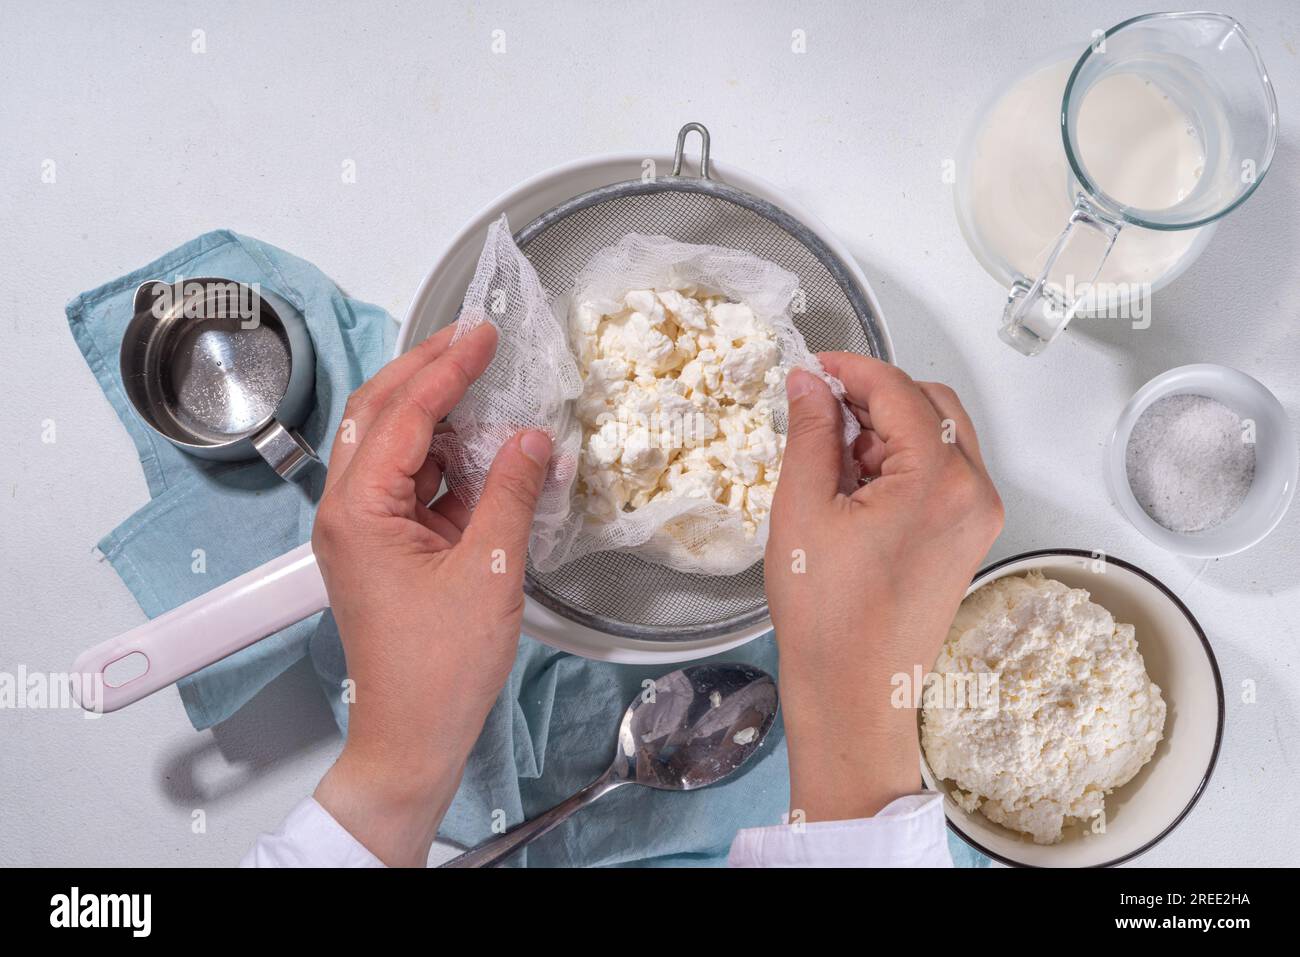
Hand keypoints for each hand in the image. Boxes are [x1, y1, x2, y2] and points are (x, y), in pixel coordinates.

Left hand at [310, 322, 552, 865]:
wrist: (411, 737)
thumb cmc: (438, 670)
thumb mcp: (488, 571)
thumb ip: (509, 493)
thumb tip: (531, 439)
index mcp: (359, 511)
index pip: (403, 413)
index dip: (448, 367)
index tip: (483, 333)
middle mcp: (348, 512)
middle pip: (378, 413)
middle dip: (427, 370)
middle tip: (474, 337)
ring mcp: (362, 530)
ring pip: (392, 445)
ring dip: (437, 412)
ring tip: (486, 383)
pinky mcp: (384, 548)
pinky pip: (411, 483)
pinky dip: (446, 459)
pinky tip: (485, 448)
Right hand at [767, 354, 1002, 822]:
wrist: (854, 693)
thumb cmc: (828, 617)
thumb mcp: (803, 510)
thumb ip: (810, 433)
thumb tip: (810, 383)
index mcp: (938, 481)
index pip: (898, 391)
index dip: (851, 368)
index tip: (814, 367)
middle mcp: (974, 493)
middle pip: (931, 405)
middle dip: (874, 396)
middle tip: (820, 406)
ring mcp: (978, 516)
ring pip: (940, 436)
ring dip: (889, 429)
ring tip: (831, 458)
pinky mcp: (968, 537)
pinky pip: (943, 473)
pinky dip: (902, 462)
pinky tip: (856, 486)